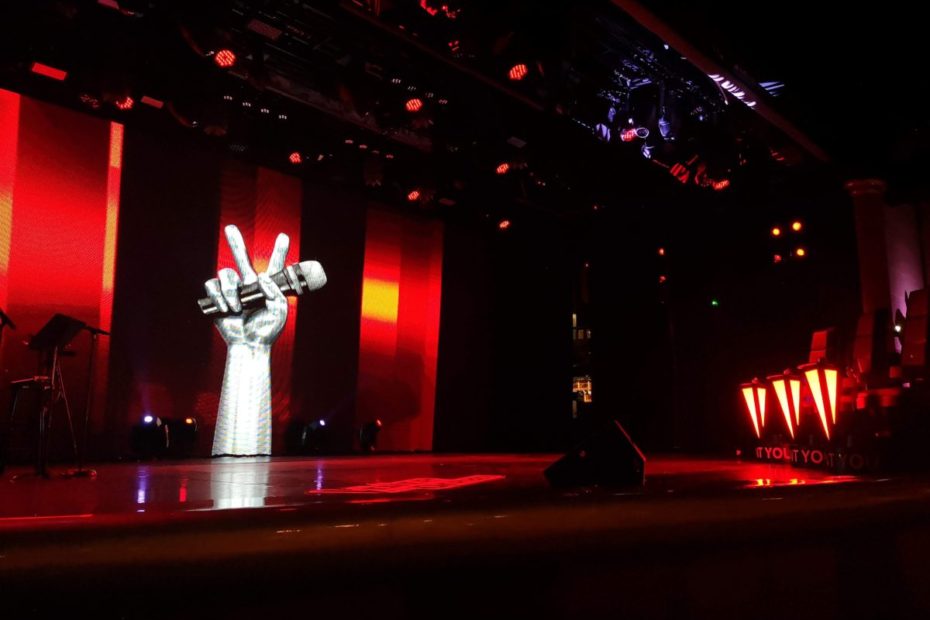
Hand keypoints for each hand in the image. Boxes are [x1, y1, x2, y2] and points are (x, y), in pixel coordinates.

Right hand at [203, 225, 289, 346]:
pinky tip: (226, 308)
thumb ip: (274, 291)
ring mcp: (233, 290)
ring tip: (236, 307)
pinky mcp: (219, 298)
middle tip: (230, 227)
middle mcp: (249, 284)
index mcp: (267, 286)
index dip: (279, 251)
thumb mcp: (279, 310)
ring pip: (226, 274)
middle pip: (241, 258)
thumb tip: (261, 276)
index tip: (284, 236)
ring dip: (231, 291)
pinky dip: (219, 296)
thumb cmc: (267, 329)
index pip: (274, 266)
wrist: (250, 344)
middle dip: (235, 243)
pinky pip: (213, 286)